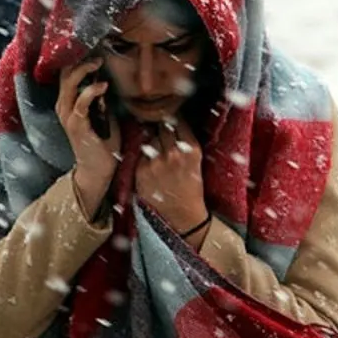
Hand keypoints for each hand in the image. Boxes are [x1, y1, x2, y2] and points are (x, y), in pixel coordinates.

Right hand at [56, 58, 120, 214]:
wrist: (98, 169)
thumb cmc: (103, 142)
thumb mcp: (103, 114)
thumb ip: (102, 98)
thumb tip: (108, 79)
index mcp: (67, 102)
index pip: (66, 74)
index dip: (77, 58)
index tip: (93, 47)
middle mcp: (63, 106)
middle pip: (64, 73)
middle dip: (79, 59)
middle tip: (97, 51)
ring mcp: (68, 116)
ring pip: (69, 84)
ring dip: (84, 70)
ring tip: (98, 63)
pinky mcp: (77, 125)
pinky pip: (81, 102)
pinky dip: (91, 91)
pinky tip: (103, 86)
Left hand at [135, 119, 208, 242]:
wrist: (182, 215)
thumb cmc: (191, 187)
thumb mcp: (196, 161)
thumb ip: (185, 141)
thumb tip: (170, 122)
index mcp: (191, 149)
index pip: (179, 121)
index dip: (175, 121)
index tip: (173, 122)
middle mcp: (173, 153)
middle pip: (163, 126)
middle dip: (163, 130)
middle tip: (165, 138)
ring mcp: (156, 162)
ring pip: (150, 138)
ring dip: (153, 142)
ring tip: (160, 156)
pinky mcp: (141, 170)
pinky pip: (141, 154)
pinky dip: (145, 157)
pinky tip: (153, 168)